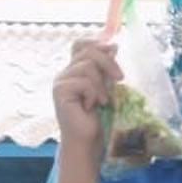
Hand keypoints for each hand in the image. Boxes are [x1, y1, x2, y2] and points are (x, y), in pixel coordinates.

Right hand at [52, 38, 122, 156]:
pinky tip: (91, 106)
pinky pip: (84, 81)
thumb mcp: (105, 87)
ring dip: (100, 84)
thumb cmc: (97, 117)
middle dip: (108, 62)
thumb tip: (113, 46)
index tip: (114, 50)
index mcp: (75, 69)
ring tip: (102, 100)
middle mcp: (65, 72)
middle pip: (87, 51)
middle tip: (120, 78)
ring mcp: (61, 81)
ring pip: (87, 66)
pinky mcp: (60, 91)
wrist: (86, 140)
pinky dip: (93, 93)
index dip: (96, 43)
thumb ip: (106, 69)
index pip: (80, 44)